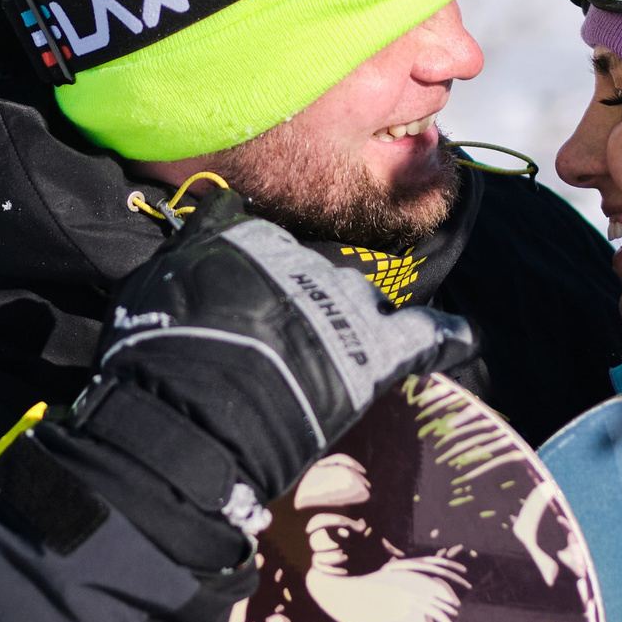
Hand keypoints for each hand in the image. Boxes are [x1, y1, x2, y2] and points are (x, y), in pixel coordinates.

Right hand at [23, 190, 475, 565]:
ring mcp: (346, 308)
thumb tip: (214, 204)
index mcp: (255, 240)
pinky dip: (445, 337)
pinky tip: (464, 335)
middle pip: (318, 270)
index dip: (256, 271)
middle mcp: (308, 264)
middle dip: (306, 295)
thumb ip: (197, 239)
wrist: (195, 418)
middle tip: (282, 334)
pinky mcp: (373, 356)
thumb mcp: (157, 280)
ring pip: (363, 299)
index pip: (266, 239)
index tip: (241, 294)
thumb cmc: (159, 351)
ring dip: (356, 317)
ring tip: (349, 339)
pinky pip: (424, 337)